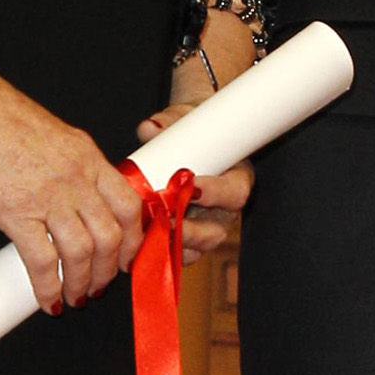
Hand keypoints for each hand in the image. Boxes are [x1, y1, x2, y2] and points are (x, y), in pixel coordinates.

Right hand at [0, 42, 144, 312]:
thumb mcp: (47, 132)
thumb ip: (65, 162)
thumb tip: (69, 193)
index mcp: (85, 154)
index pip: (128, 203)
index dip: (133, 238)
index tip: (127, 257)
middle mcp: (75, 176)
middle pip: (112, 234)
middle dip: (110, 269)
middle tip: (101, 285)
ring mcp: (47, 196)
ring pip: (83, 253)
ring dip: (82, 283)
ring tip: (75, 297)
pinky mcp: (15, 212)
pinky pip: (42, 260)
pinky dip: (48, 287)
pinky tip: (47, 299)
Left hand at [136, 100, 252, 260]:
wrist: (185, 137)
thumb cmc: (190, 125)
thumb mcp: (184, 118)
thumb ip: (168, 122)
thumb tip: (150, 128)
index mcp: (236, 178)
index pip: (236, 192)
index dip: (217, 193)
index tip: (193, 186)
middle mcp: (223, 210)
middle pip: (216, 232)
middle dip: (190, 230)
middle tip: (164, 219)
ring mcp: (204, 227)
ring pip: (195, 249)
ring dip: (170, 246)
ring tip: (146, 236)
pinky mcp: (183, 239)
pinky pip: (175, 255)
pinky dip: (157, 254)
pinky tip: (137, 248)